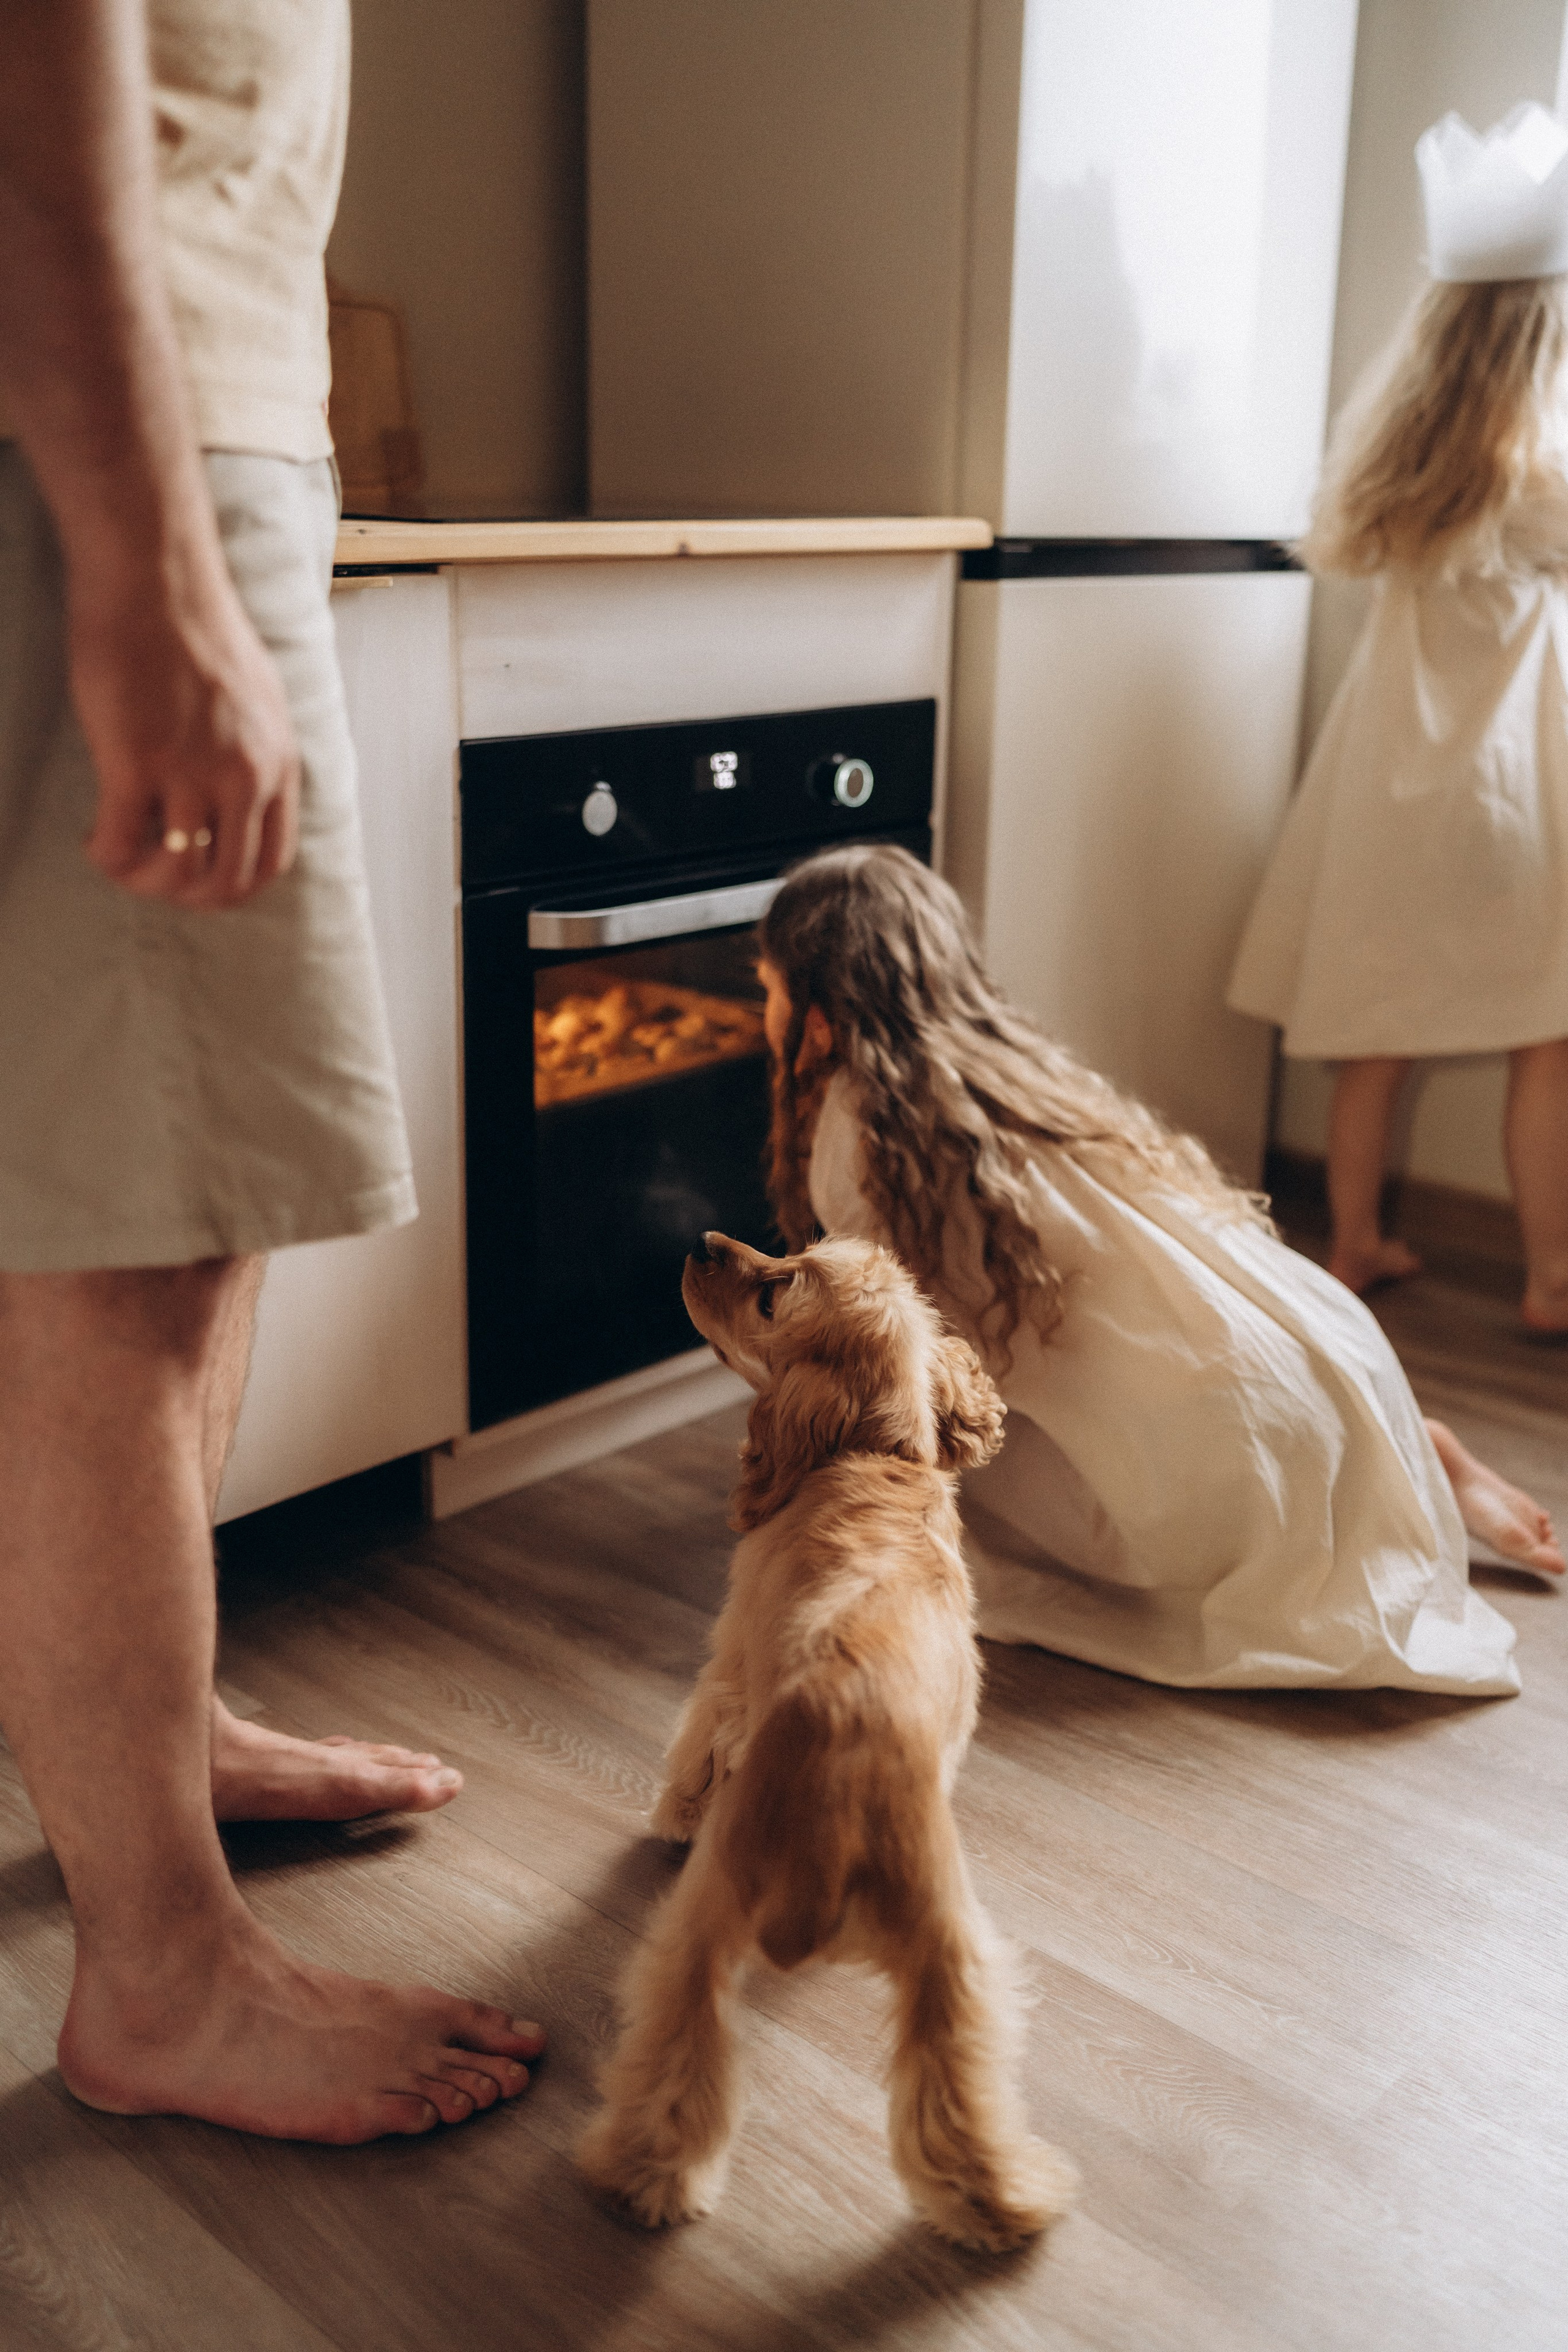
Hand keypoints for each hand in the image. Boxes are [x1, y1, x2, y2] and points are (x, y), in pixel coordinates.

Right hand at [72, 552, 300, 910]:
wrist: (155, 576)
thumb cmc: (196, 626)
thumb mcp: (258, 699)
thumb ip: (255, 751)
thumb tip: (237, 795)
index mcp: (279, 763)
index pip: (270, 862)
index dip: (231, 887)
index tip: (198, 881)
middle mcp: (244, 776)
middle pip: (225, 880)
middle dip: (185, 896)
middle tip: (150, 877)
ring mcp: (191, 772)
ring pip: (174, 871)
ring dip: (141, 879)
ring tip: (118, 855)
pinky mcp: (135, 762)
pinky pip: (120, 844)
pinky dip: (105, 857)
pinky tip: (94, 839)